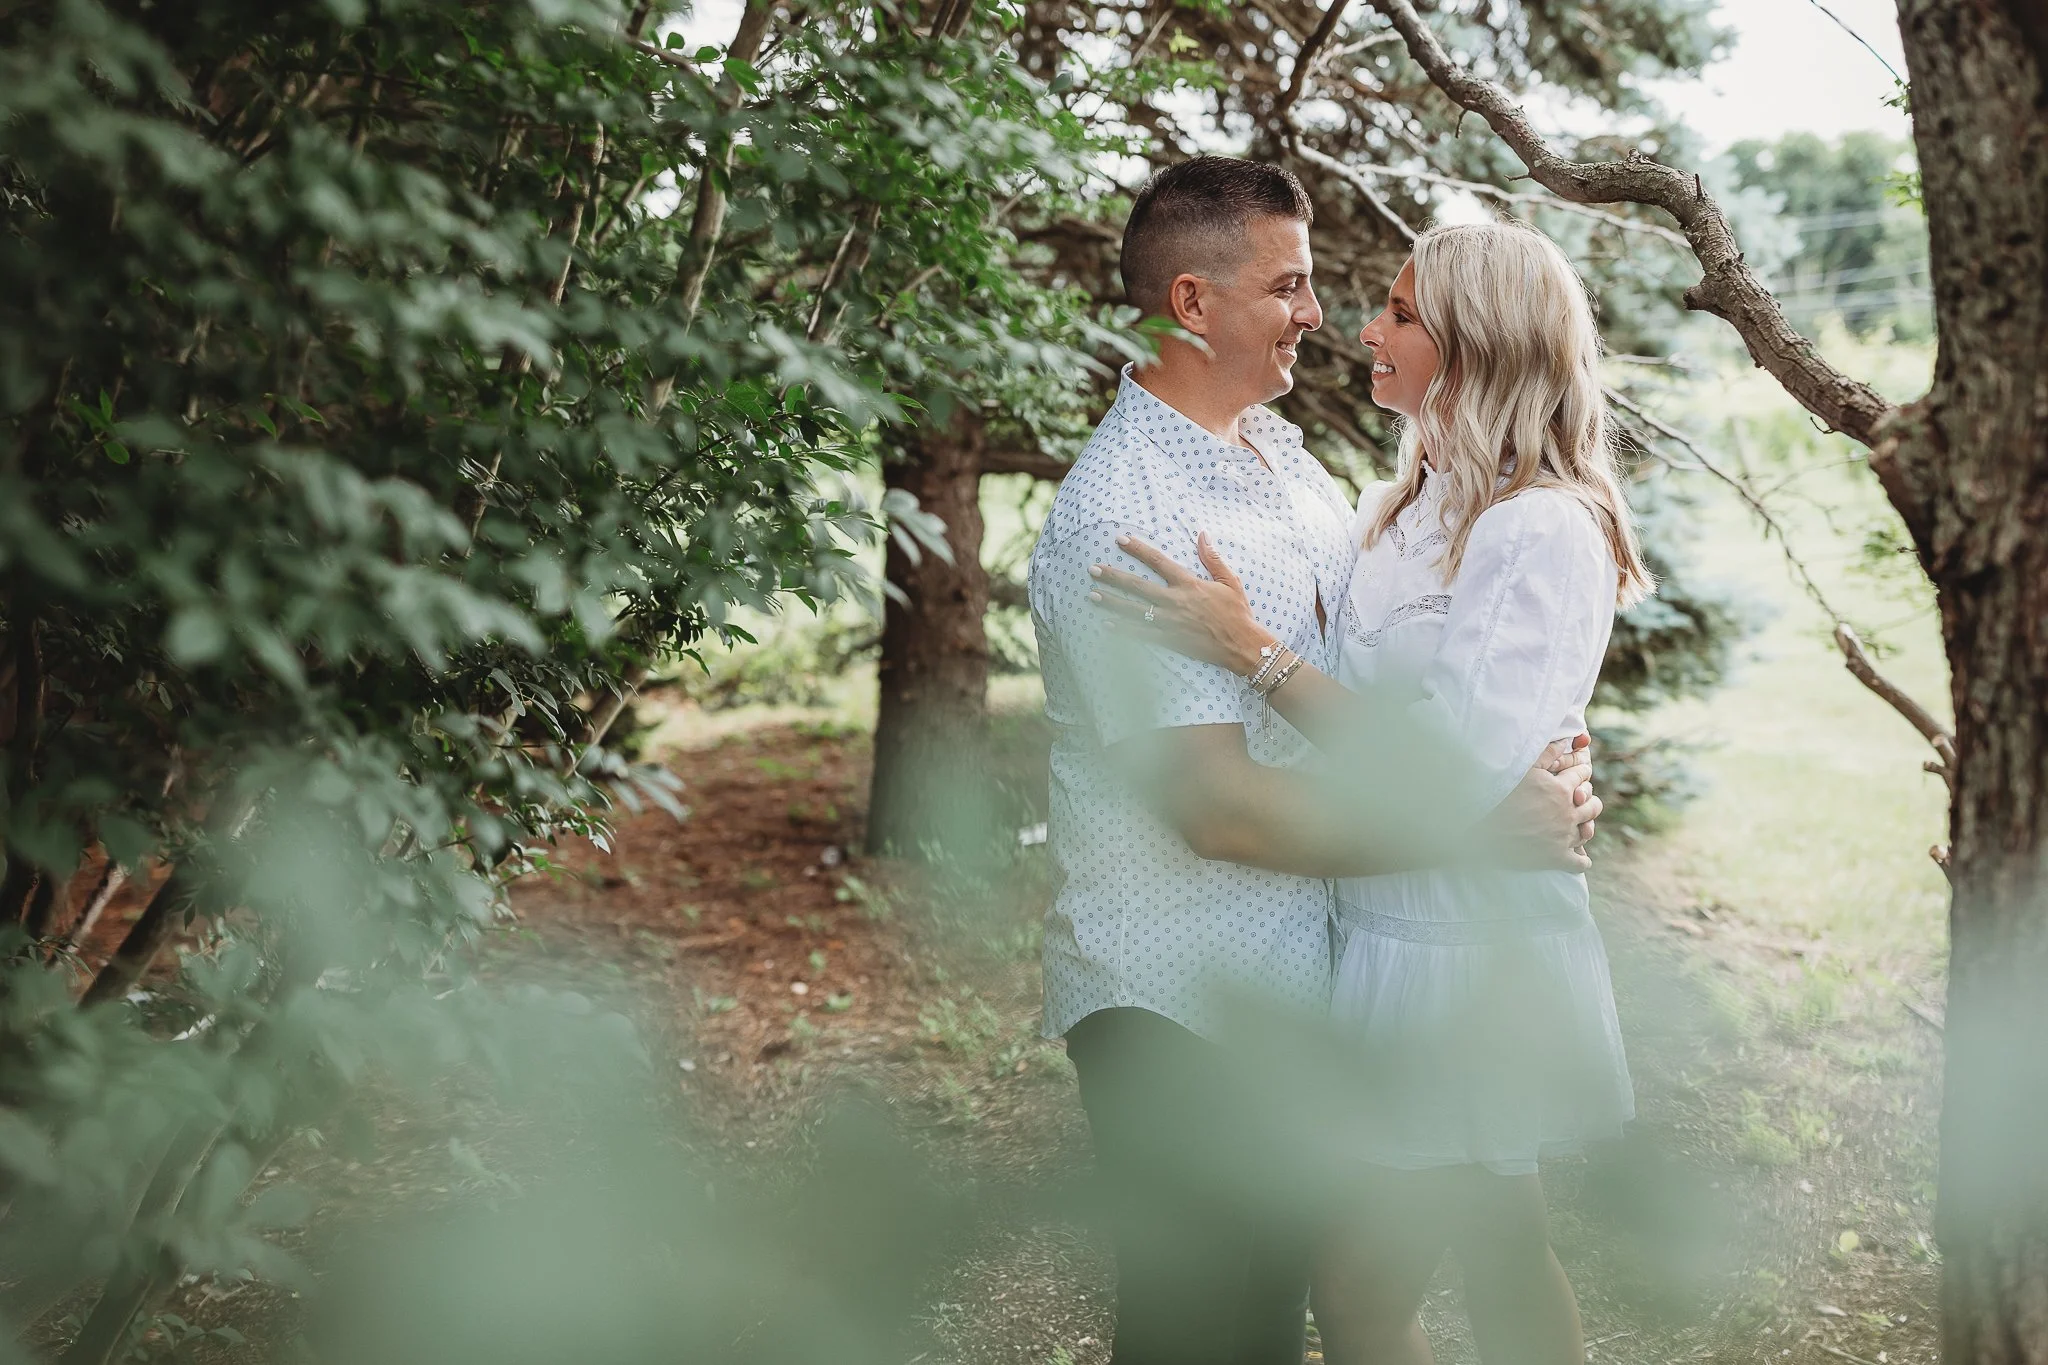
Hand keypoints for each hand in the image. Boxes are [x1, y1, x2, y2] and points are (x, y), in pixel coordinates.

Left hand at [1087, 532, 1274, 675]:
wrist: (1243, 645)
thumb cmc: (1238, 613)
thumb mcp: (1229, 581)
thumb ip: (1212, 558)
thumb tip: (1202, 534)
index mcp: (1189, 584)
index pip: (1158, 561)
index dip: (1138, 549)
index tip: (1120, 539)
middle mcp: (1175, 601)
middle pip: (1137, 586)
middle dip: (1113, 576)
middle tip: (1093, 569)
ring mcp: (1170, 622)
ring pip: (1134, 610)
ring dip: (1112, 602)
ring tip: (1092, 595)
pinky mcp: (1170, 641)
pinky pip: (1141, 635)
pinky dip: (1123, 630)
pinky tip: (1107, 625)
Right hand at [1489, 735, 1601, 871]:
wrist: (1481, 830)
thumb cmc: (1499, 796)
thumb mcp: (1523, 769)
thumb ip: (1547, 753)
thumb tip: (1568, 740)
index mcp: (1561, 789)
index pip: (1583, 776)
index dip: (1581, 773)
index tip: (1578, 774)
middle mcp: (1568, 813)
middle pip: (1594, 805)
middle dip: (1589, 800)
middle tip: (1580, 800)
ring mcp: (1564, 838)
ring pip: (1588, 831)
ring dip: (1585, 826)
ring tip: (1578, 824)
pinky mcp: (1557, 859)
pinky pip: (1580, 863)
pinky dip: (1581, 860)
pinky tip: (1576, 856)